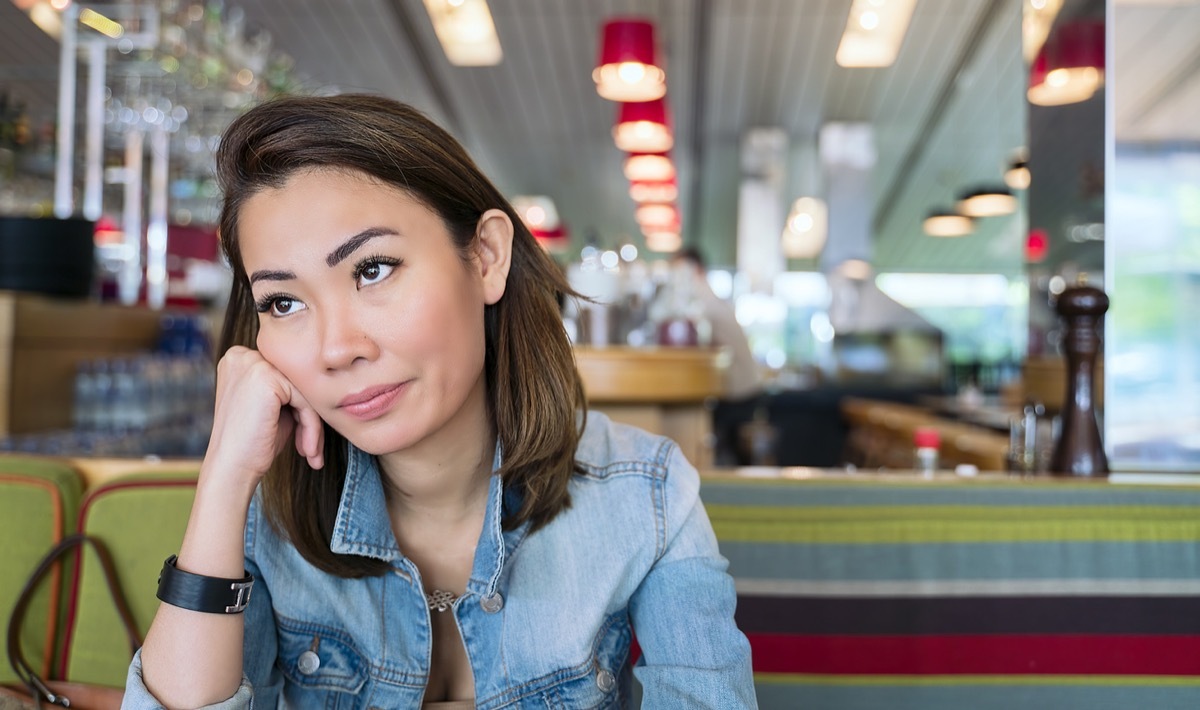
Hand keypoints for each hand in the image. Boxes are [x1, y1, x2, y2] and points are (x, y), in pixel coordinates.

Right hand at [202, 346, 324, 493]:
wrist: (231, 470)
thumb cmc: (253, 443)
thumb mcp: (273, 408)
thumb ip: (291, 387)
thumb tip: (325, 379)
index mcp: (239, 360)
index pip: (286, 376)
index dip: (300, 406)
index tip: (306, 435)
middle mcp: (242, 356)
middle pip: (296, 381)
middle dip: (309, 415)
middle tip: (312, 448)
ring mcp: (251, 363)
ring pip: (304, 390)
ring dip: (313, 424)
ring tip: (310, 452)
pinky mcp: (265, 377)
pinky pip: (305, 399)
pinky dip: (312, 426)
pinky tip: (307, 449)